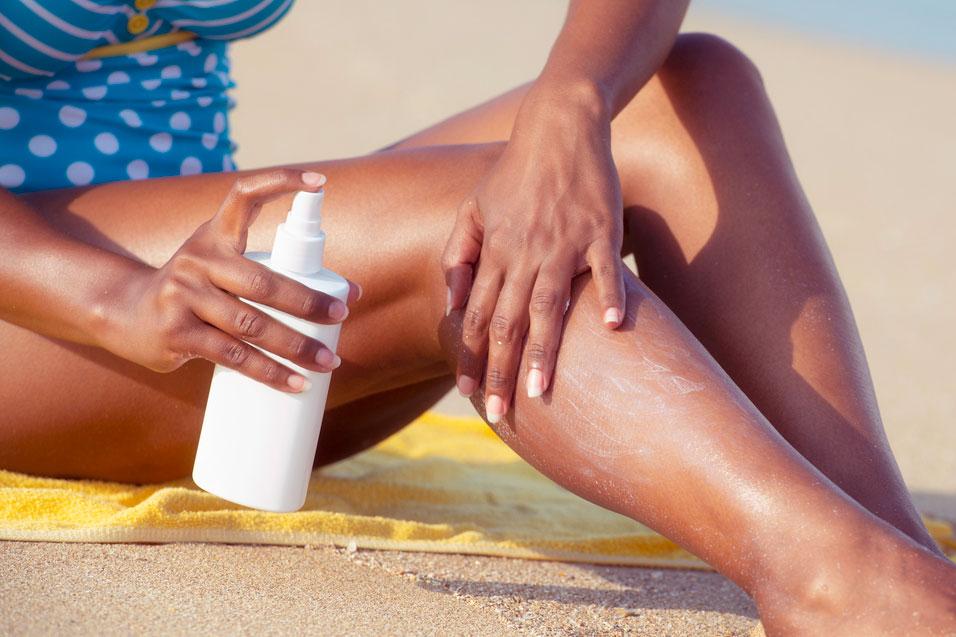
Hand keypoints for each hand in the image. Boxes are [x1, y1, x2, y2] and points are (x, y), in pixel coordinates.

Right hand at [100, 169, 358, 391]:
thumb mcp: (219, 264)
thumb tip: (347, 293)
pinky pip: (234, 356)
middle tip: (342, 313)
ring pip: (253, 326)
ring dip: (296, 347)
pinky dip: (270, 373)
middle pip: (264, 282)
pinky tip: (296, 383)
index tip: (320, 182)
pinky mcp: (178, 333)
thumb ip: (268, 270)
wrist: (125, 314)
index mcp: (215, 235)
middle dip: (308, 301)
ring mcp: (184, 296)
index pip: (245, 194)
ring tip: (329, 362)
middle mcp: (198, 260)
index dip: (282, 181)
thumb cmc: (195, 289)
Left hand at [442, 96, 624, 421]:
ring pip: (548, 305)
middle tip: (500, 412)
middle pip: (508, 322)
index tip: (470, 394)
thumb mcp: (473, 208)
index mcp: (495, 251)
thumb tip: (453, 300)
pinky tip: (614, 328)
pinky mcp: (601, 231)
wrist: (559, 129)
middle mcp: (524, 252)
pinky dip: (611, 296)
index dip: (472, 357)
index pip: (478, 316)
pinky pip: (605, 268)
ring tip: (542, 391)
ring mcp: (564, 243)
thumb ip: (458, 253)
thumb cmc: (514, 174)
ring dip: (544, 350)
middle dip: (501, 370)